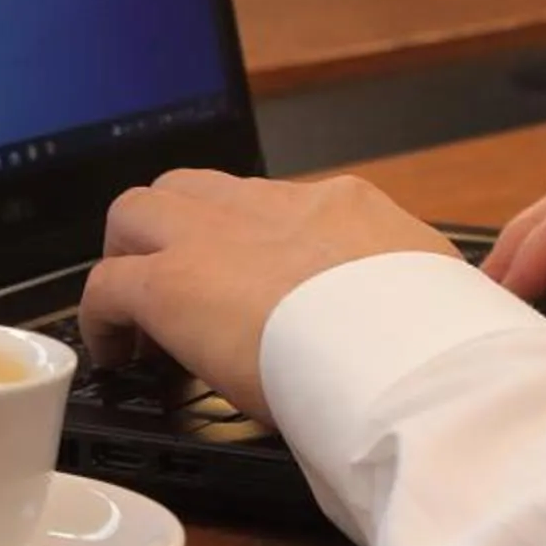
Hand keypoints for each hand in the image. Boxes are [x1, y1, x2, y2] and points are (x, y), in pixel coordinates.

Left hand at [79, 171, 459, 422]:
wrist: (407, 355)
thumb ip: (420, 297)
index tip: (254, 287)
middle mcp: (273, 206)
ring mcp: (216, 237)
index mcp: (343, 207)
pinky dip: (102, 317)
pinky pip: (107, 285)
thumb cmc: (435, 342)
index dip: (253, 246)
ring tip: (138, 317)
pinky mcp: (172, 284)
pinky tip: (115, 355)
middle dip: (177, 233)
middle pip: (196, 190)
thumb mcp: (443, 298)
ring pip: (138, 213)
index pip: (278, 206)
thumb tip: (441, 322)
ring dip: (132, 257)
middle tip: (181, 289)